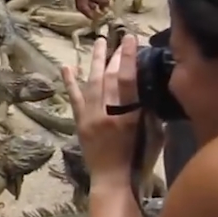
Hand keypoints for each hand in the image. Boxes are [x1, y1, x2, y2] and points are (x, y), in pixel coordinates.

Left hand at [62, 34, 141, 183]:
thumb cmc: (137, 159)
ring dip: (95, 61)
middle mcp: (107, 113)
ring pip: (93, 83)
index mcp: (128, 116)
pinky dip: (70, 82)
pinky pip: (74, 98)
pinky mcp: (79, 122)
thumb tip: (141, 90)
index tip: (129, 40)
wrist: (112, 179)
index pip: (129, 80)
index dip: (129, 58)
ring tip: (98, 42)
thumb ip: (145, 112)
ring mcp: (90, 117)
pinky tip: (66, 66)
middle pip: (110, 78)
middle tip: (116, 37)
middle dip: (114, 56)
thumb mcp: (151, 134)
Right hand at [73, 0, 110, 17]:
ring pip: (82, 1)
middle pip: (80, 5)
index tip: (97, 18)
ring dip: (90, 5)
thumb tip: (104, 10)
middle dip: (88, 11)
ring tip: (100, 8)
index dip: (89, 14)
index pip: (82, 7)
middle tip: (97, 16)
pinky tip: (98, 0)